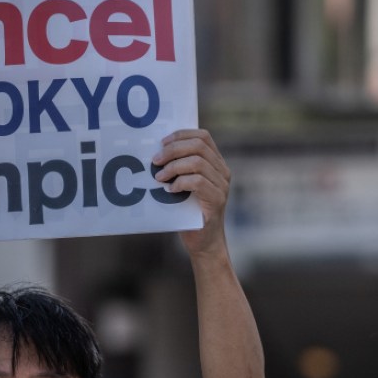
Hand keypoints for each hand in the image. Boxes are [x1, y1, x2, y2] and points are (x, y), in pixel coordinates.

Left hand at [151, 129, 230, 255]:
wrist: (203, 242)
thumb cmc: (189, 213)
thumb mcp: (183, 186)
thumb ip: (178, 168)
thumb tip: (155, 153)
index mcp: (216, 163)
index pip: (203, 136)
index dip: (181, 135)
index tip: (162, 142)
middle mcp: (222, 171)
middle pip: (199, 146)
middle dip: (173, 150)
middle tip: (155, 160)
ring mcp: (222, 185)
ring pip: (197, 162)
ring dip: (174, 167)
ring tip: (159, 177)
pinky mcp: (217, 200)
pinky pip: (198, 182)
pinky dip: (181, 182)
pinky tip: (170, 190)